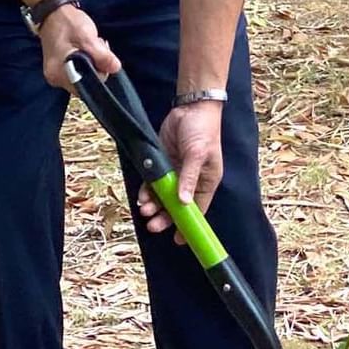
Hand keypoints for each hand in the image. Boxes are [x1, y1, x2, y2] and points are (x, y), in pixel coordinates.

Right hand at [40, 4, 118, 89]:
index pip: (87, 87)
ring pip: (84, 75)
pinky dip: (87, 61)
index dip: (99, 73)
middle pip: (86, 82)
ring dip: (93, 62)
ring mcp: (57, 73)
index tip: (100, 56)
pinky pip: (79, 70)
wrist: (53, 13)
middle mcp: (55, 78)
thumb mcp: (87, 37)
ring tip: (92, 45)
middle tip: (97, 47)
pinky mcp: (61, 68)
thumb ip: (101, 56)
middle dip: (97, 66)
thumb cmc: (67, 23)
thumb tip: (115, 68)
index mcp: (59, 74)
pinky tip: (87, 49)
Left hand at [137, 100, 224, 240]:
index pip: (198, 210)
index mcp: (206, 181)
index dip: (189, 225)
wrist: (191, 107)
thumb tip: (184, 202)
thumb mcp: (198, 154)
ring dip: (154, 206)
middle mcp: (191, 181)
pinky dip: (148, 191)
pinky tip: (142, 197)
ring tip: (144, 210)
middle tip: (152, 226)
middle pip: (177, 207)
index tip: (180, 240)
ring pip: (163, 197)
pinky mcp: (163, 164)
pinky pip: (154, 183)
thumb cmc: (203, 131)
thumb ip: (189, 178)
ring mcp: (176, 173)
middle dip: (165, 218)